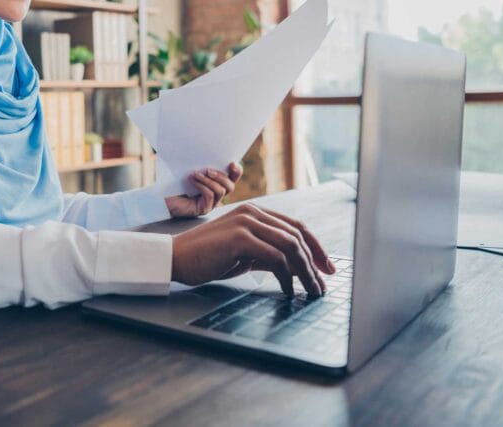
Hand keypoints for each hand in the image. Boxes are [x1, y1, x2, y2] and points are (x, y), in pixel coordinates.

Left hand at [165, 161, 242, 217]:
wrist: (160, 198)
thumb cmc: (173, 182)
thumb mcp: (188, 169)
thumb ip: (199, 163)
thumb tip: (204, 148)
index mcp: (215, 184)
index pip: (232, 178)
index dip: (236, 172)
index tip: (232, 163)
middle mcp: (215, 195)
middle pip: (230, 186)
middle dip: (221, 176)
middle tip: (208, 170)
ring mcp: (210, 203)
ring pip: (221, 191)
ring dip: (209, 180)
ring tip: (196, 174)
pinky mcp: (203, 208)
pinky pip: (210, 196)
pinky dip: (202, 186)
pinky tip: (191, 180)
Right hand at [170, 202, 336, 296]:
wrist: (175, 258)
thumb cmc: (206, 258)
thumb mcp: (243, 254)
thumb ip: (267, 255)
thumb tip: (295, 268)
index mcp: (254, 212)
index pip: (295, 226)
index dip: (315, 246)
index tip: (327, 267)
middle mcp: (253, 212)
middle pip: (297, 235)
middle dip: (315, 262)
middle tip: (322, 285)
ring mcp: (246, 223)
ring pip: (290, 245)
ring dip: (305, 270)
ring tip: (310, 290)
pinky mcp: (240, 237)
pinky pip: (275, 257)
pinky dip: (287, 276)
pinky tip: (288, 290)